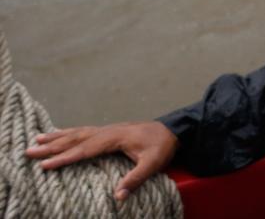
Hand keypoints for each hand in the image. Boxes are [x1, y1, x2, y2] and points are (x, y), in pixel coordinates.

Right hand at [24, 121, 177, 200]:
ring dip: (56, 137)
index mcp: (116, 138)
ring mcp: (108, 129)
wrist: (173, 130)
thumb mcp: (153, 164)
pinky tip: (59, 135)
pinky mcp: (109, 131)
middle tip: (29, 151)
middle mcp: (108, 131)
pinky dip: (68, 133)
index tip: (46, 165)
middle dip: (52, 146)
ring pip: (78, 133)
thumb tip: (118, 196)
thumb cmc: (162, 147)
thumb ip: (135, 179)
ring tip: (36, 139)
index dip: (65, 158)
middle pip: (76, 139)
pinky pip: (84, 131)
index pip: (86, 149)